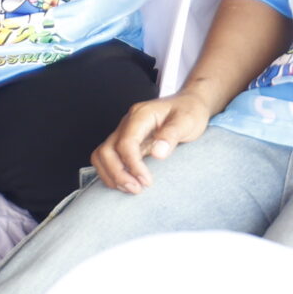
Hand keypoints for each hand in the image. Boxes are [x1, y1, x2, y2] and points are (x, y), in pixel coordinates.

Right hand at [92, 90, 212, 192]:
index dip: (133, 165)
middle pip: (107, 150)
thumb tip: (158, 153)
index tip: (147, 181)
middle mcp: (128, 123)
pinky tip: (129, 182)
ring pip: (103, 156)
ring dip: (112, 176)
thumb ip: (172, 135)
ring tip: (132, 188)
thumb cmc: (188, 111)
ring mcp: (125, 132)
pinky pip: (110, 159)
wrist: (190, 103)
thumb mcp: (187, 121)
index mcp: (141, 115)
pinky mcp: (127, 142)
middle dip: (118, 174)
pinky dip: (114, 173)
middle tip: (137, 189)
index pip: (126, 143)